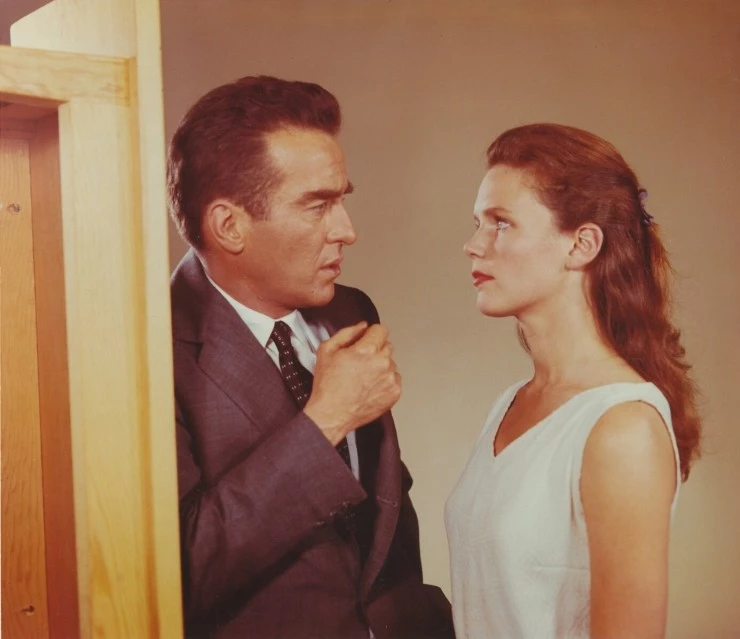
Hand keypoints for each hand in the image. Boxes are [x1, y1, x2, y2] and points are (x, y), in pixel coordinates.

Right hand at [303, 322, 401, 444]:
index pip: (381, 330)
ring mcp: (390, 379)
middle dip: (375, 350)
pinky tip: (369, 386)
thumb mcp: (327, 350)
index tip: (365, 340)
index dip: (370, 334)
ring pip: (390, 363)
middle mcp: (381, 363)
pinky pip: (394, 379)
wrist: (332, 414)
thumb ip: (347, 333)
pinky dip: (384, 381)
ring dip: (380, 366)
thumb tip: (362, 327)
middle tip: (360, 362)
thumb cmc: (328, 386)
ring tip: (363, 377)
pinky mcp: (394, 392)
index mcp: (366, 350)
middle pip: (387, 345)